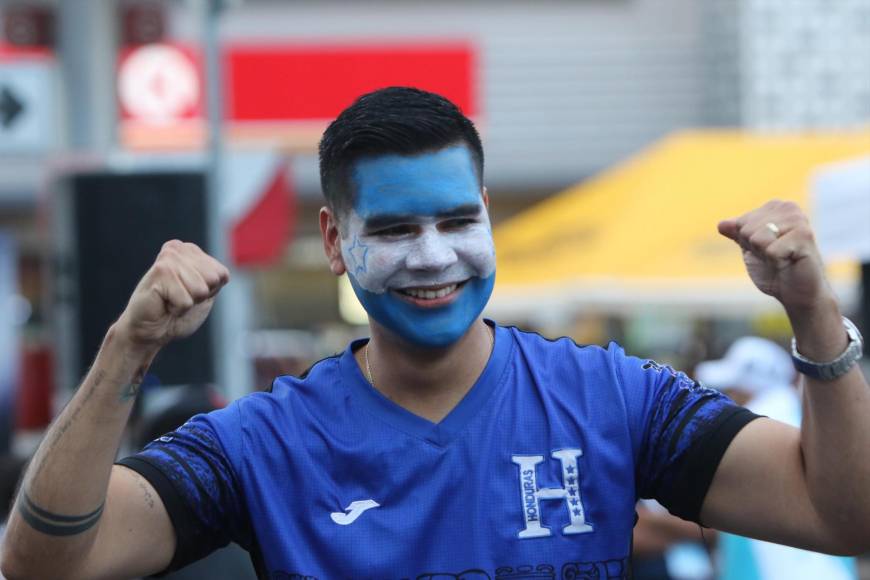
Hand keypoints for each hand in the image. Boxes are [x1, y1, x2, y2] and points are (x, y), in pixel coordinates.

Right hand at [114, 240, 229, 349]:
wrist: (149, 330)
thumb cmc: (176, 311)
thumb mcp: (204, 292)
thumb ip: (214, 278)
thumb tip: (223, 273)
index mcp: (190, 250)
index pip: (221, 274)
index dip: (210, 291)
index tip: (189, 293)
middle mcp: (178, 249)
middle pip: (212, 279)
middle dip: (200, 296)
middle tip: (179, 297)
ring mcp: (168, 259)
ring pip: (200, 289)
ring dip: (188, 302)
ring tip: (171, 300)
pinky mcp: (160, 273)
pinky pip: (186, 301)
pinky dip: (178, 309)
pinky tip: (164, 304)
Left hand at [718, 200, 834, 311]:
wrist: (797, 293)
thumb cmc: (775, 270)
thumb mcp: (750, 249)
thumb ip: (737, 233)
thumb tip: (721, 224)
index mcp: (776, 207)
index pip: (740, 223)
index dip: (748, 242)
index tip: (766, 249)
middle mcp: (789, 208)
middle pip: (746, 229)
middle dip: (755, 248)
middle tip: (776, 256)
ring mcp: (798, 220)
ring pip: (756, 237)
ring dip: (765, 254)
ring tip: (782, 258)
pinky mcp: (804, 235)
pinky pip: (770, 249)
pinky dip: (775, 261)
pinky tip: (789, 262)